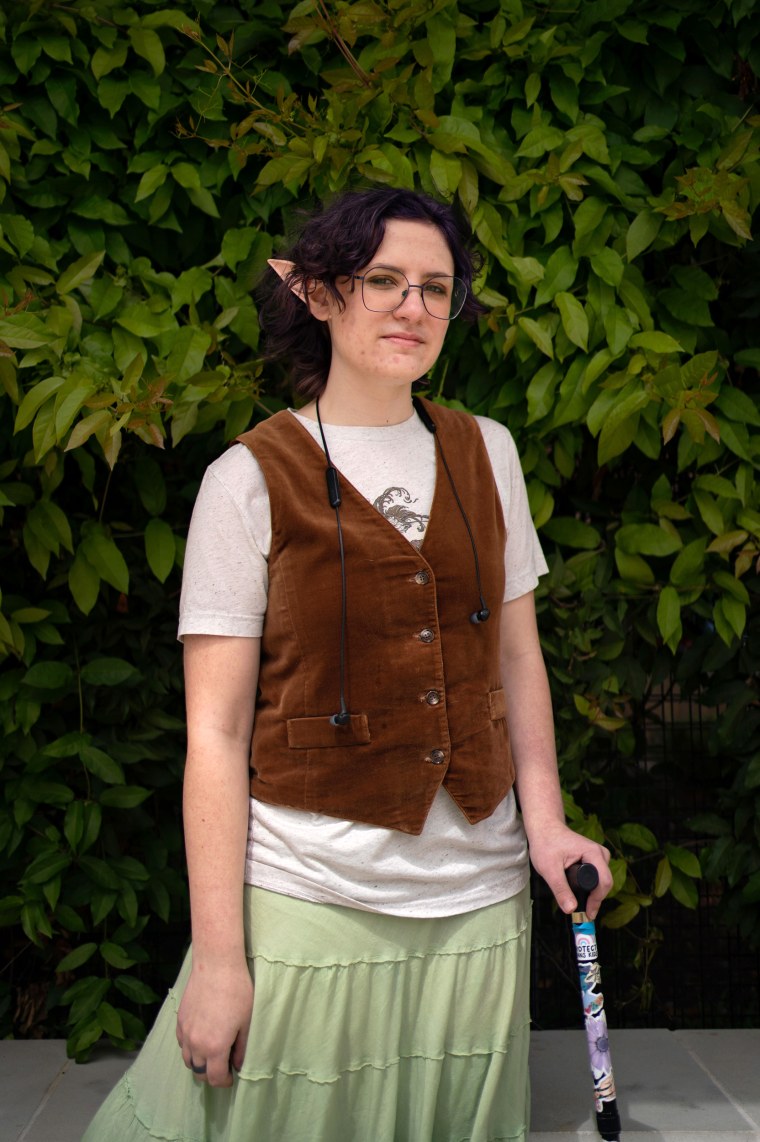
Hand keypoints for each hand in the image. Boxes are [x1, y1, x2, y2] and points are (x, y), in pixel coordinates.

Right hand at [176, 959, 253, 1087]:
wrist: (216, 964)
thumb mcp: (246, 1022)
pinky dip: (190, 1047)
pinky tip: (201, 1037)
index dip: (224, 1082)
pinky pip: (181, 1043)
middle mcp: (195, 1043)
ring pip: (187, 1059)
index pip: (215, 1078)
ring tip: (212, 1052)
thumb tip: (238, 1065)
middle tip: (224, 1065)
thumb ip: (242, 1048)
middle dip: (211, 1073)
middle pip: (199, 1072)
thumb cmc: (237, 991)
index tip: (231, 1076)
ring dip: (199, 1062)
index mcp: (214, 1047)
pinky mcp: (179, 1019)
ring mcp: (184, 1032)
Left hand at [527, 824, 611, 919]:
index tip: (587, 913)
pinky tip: (576, 890)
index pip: (604, 882)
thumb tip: (571, 909)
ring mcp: (597, 855)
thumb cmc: (545, 843)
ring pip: (601, 881)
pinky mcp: (593, 858)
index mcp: (593, 853)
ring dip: (591, 892)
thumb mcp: (549, 869)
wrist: (544, 827)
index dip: (597, 900)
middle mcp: (599, 853)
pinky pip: (596, 876)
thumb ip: (560, 889)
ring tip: (576, 898)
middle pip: (604, 883)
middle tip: (580, 911)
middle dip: (594, 898)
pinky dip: (589, 886)